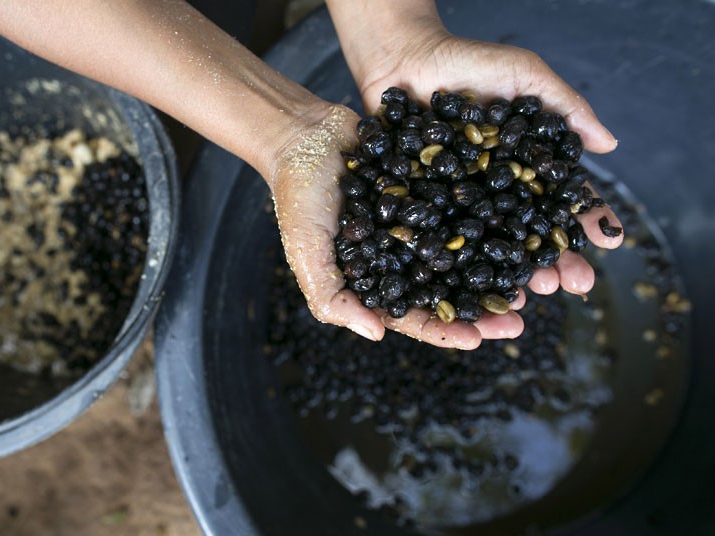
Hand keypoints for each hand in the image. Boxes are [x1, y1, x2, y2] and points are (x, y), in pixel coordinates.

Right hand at [269, 104, 528, 348]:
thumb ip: (332, 296)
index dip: (445, 331)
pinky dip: (494, 216)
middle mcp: (405, 256)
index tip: (478, 339)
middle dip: (484, 308)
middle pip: (450, 291)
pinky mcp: (433, 188)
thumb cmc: (298, 196)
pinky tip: (523, 222)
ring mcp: (422, 223)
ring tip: (531, 279)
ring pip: (468, 253)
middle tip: (518, 317)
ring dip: (498, 268)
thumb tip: (376, 334)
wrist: (305, 133)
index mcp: (377, 280)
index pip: (414, 316)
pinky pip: (467, 206)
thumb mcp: (307, 251)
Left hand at [325, 1, 622, 345]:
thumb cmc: (468, 63)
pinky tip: (474, 287)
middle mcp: (493, 191)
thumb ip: (565, 106)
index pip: (559, 199)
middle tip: (573, 282)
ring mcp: (457, 202)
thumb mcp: (525, 75)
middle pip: (526, 233)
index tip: (608, 240)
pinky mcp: (420, 208)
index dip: (584, 219)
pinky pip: (440, 242)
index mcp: (522, 166)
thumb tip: (610, 145)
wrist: (404, 61)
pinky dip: (456, 266)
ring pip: (487, 247)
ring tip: (533, 293)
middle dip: (553, 259)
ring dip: (512, 274)